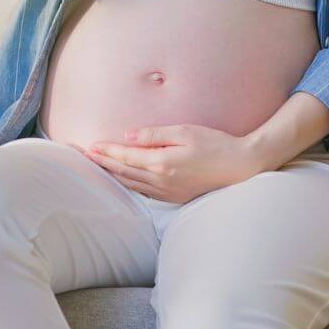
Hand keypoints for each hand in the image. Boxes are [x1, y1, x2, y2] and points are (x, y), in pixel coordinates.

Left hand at [82, 123, 265, 203]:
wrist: (241, 167)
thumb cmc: (216, 144)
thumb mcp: (185, 132)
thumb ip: (155, 134)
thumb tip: (128, 136)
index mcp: (162, 163)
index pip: (126, 157)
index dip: (107, 151)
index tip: (91, 146)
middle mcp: (162, 181)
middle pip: (125, 172)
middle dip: (104, 163)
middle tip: (87, 155)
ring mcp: (168, 192)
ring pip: (133, 184)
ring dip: (115, 174)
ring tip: (101, 165)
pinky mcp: (175, 196)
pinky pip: (145, 191)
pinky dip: (130, 183)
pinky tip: (126, 177)